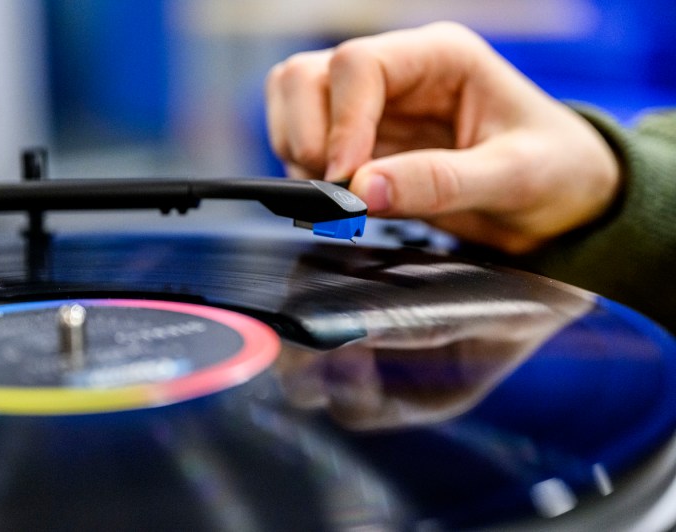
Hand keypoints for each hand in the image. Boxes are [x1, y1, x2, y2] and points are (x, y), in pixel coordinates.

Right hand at [265, 22, 620, 252]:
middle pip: (308, 75)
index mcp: (440, 57)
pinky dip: (303, 170)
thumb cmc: (555, 171)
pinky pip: (303, 140)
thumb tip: (363, 191)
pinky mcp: (361, 142)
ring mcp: (373, 107)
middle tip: (336, 188)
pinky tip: (340, 198)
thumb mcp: (515, 177)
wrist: (561, 200)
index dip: (342, 123)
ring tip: (338, 195)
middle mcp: (399, 73)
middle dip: (309, 135)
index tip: (347, 179)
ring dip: (298, 150)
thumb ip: (440, 182)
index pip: (359, 65)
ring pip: (294, 101)